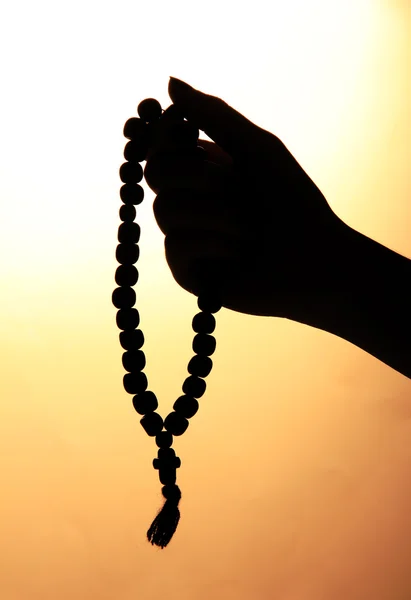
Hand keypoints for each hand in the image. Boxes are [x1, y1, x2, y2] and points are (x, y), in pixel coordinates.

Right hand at [144, 78, 347, 318]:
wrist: (315, 259)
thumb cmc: (293, 201)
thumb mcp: (257, 148)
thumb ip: (215, 115)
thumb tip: (170, 81)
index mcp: (203, 168)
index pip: (160, 144)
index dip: (163, 134)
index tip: (186, 131)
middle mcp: (189, 199)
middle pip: (156, 172)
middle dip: (201, 176)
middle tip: (239, 188)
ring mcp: (185, 236)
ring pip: (165, 210)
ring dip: (217, 214)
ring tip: (250, 228)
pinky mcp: (187, 271)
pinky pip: (176, 246)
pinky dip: (215, 243)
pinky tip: (239, 254)